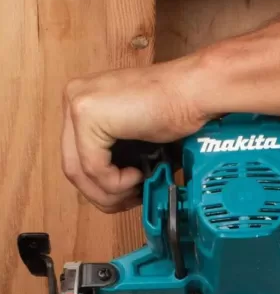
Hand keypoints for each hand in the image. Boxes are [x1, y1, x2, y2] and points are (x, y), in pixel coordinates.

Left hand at [62, 64, 214, 212]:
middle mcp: (74, 97)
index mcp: (85, 101)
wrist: (193, 92)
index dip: (100, 185)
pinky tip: (137, 174)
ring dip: (110, 191)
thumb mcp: (136, 137)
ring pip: (77, 171)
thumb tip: (115, 194)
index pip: (76, 156)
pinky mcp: (87, 115)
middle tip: (129, 201)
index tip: (127, 194)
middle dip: (102, 194)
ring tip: (137, 187)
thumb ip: (117, 156)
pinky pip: (93, 167)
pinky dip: (116, 181)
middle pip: (72, 167)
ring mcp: (77, 104)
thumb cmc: (176, 109)